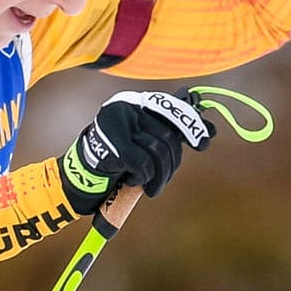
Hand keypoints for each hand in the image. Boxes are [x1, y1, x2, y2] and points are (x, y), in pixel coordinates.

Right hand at [58, 90, 216, 215]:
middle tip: (166, 179)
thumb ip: (168, 133)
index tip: (206, 141)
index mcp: (135, 103)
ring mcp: (120, 124)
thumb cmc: (116, 158)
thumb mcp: (142, 141)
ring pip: (158, 150)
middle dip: (173, 162)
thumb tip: (210, 132)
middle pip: (167, 134)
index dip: (192, 124)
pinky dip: (143, 178)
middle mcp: (127, 107)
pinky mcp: (114, 144)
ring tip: (151, 188)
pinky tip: (134, 181)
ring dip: (160, 176)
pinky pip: (143, 164)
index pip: (171, 108)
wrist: (80, 173)